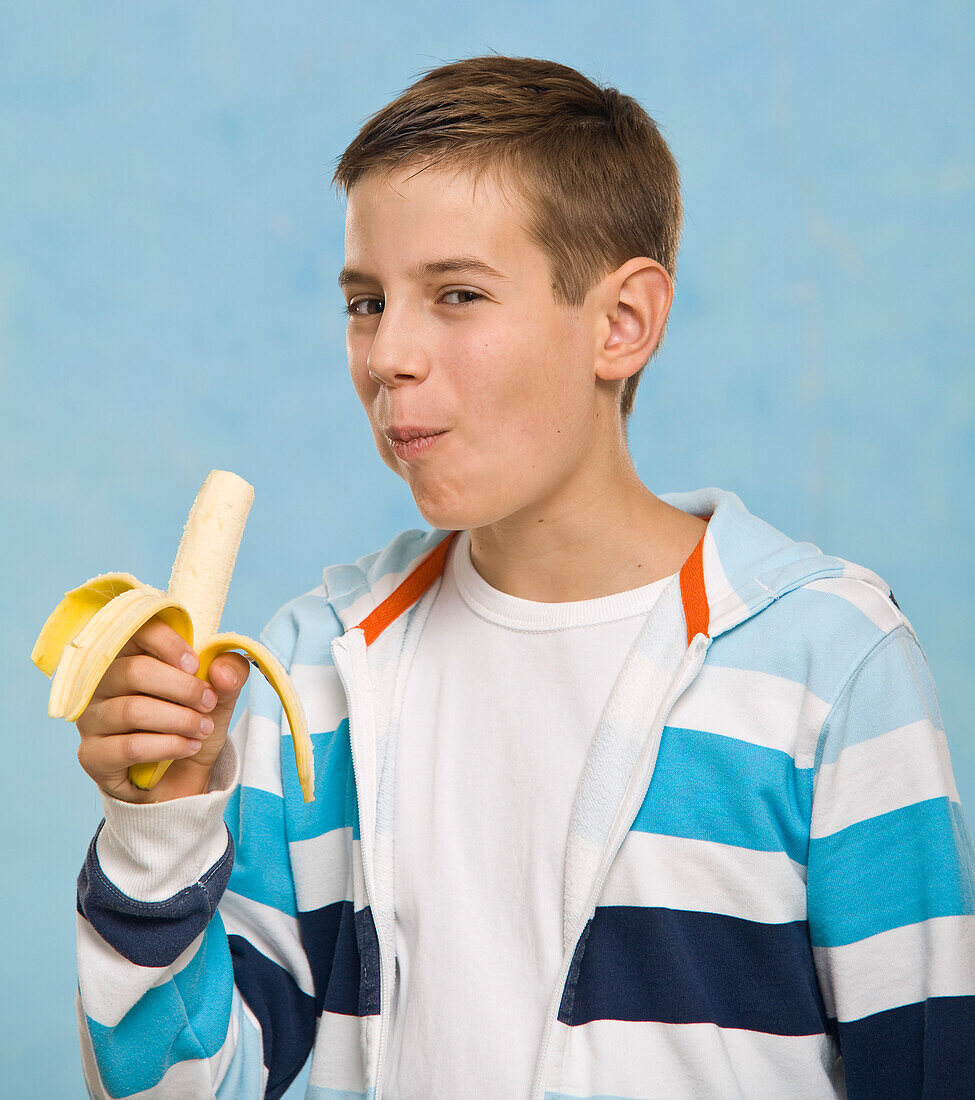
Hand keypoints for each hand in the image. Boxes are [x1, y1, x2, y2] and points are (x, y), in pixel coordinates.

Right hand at [75, 616, 249, 801]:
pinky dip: (168, 746)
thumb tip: (221, 668)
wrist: (181, 778)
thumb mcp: (219, 697)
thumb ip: (228, 675)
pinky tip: (189, 746)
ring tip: (204, 728)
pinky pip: (130, 747)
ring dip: (179, 720)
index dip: (167, 643)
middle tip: (208, 702)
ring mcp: (91, 720)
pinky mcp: (92, 755)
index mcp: (127, 656)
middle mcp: (100, 684)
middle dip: (183, 688)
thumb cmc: (190, 724)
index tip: (196, 665)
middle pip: (134, 672)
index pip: (133, 632)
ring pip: (133, 710)